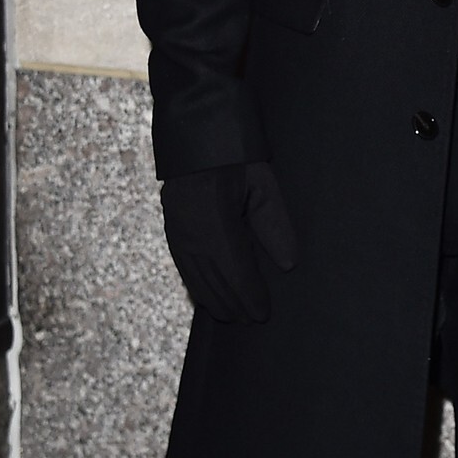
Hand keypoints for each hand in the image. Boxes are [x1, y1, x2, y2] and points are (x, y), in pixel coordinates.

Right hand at [159, 160, 298, 321]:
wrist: (195, 135)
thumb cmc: (236, 160)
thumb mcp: (263, 186)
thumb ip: (275, 226)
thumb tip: (288, 265)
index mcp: (216, 221)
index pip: (236, 270)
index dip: (250, 295)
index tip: (262, 314)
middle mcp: (191, 232)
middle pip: (214, 280)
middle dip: (232, 303)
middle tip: (248, 321)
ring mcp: (176, 231)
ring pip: (194, 276)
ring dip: (212, 299)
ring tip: (228, 315)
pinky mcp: (169, 228)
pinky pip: (182, 265)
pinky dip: (195, 284)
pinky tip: (204, 296)